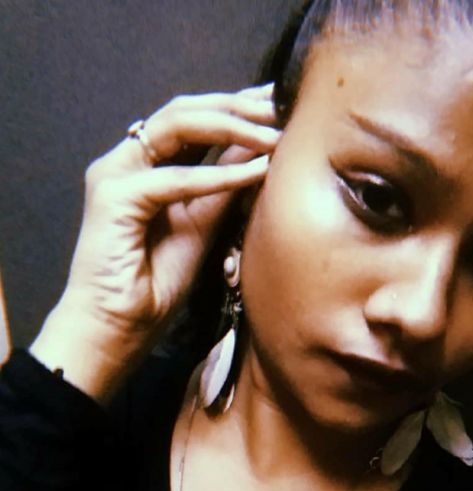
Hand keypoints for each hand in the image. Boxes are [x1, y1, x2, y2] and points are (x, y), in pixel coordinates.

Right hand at [31, 84, 279, 402]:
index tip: (279, 105)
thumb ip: (226, 183)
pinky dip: (218, 176)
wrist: (121, 326)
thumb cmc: (159, 281)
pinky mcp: (113, 197)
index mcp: (149, 165)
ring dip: (231, 126)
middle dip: (238, 105)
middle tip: (281, 107)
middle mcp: (130, 161)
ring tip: (274, 135)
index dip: (237, 108)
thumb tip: (259, 150)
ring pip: (177, 125)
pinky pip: (174, 178)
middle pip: (185, 109)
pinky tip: (256, 173)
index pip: (194, 119)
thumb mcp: (206, 222)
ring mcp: (117, 173)